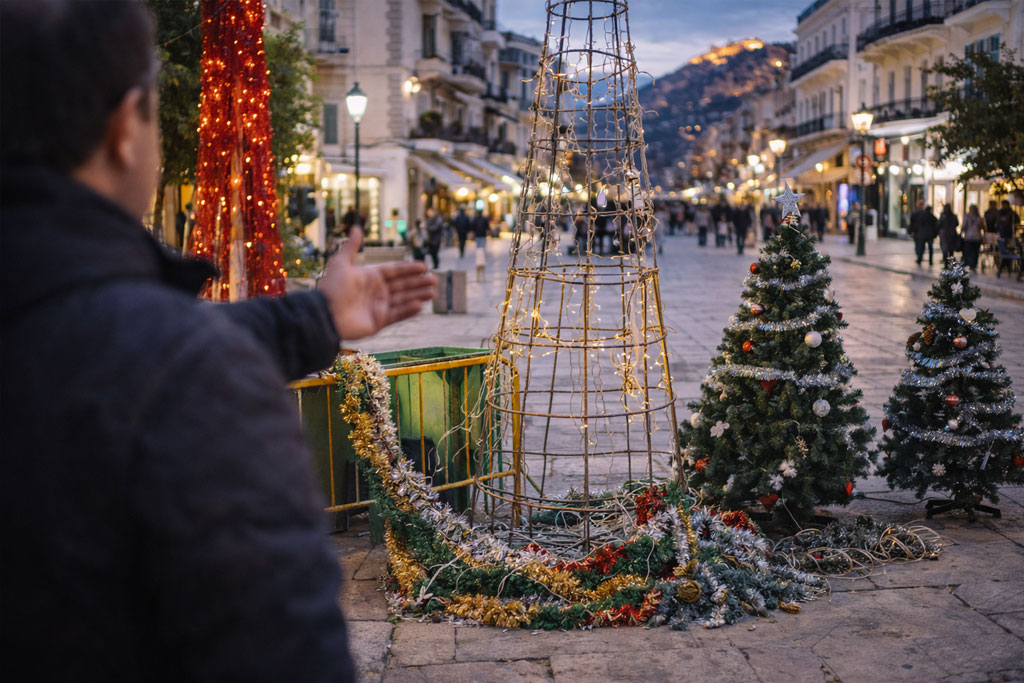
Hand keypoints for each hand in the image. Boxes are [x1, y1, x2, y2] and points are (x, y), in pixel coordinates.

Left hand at [317, 227, 435, 340]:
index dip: (409, 269)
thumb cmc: (331, 289)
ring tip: (432, 292)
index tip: (424, 266)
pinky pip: (397, 315)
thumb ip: (350, 246)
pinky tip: (420, 306)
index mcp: (370, 277)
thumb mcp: (340, 263)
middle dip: (418, 282)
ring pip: (403, 299)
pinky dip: (408, 311)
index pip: (394, 271)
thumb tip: (356, 227)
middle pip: (402, 285)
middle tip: (434, 280)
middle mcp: (376, 291)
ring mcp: (378, 307)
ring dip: (418, 295)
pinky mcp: (378, 322)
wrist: (325, 316)